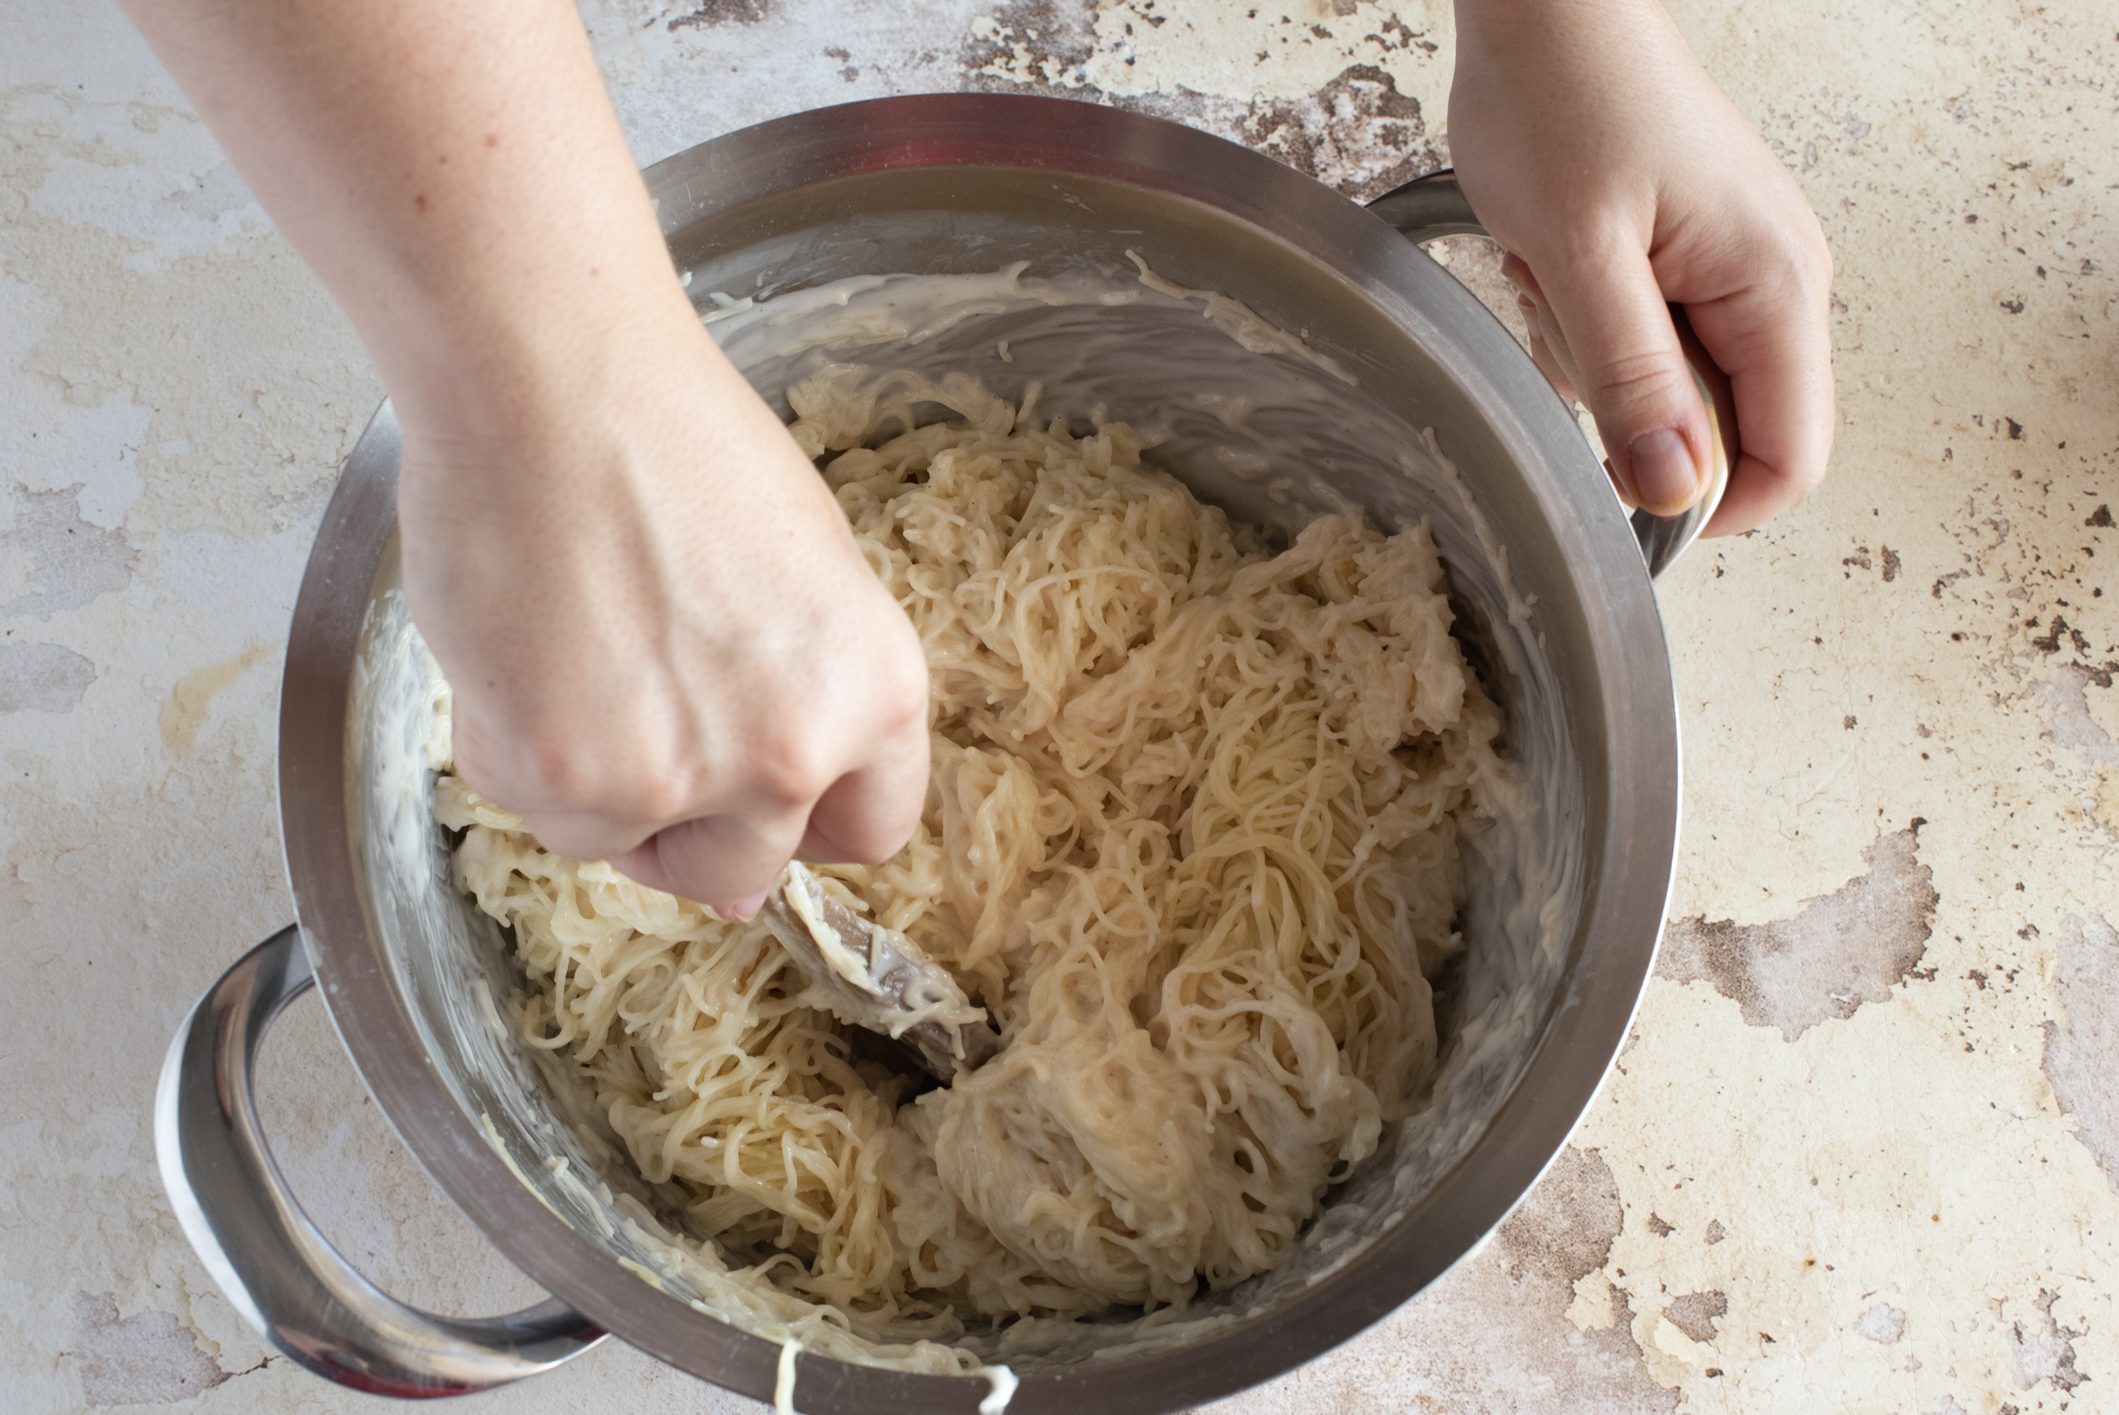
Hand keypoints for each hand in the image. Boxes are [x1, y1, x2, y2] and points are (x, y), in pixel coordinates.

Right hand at [399, 299, 930, 917]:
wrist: (550, 381)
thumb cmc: (675, 443)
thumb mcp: (805, 573)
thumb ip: (806, 700)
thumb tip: (763, 850)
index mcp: (878, 695)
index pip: (868, 832)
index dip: (803, 816)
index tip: (757, 792)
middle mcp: (792, 755)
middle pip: (741, 871)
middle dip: (689, 821)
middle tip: (639, 719)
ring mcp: (675, 778)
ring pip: (621, 844)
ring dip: (592, 780)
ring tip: (575, 650)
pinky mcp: (561, 778)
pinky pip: (532, 807)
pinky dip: (513, 745)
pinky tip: (522, 645)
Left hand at [1448, 0, 1834, 532]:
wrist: (1547, 13)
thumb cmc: (1564, 103)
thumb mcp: (1582, 254)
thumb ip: (1633, 378)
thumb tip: (1675, 489)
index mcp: (1778, 286)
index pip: (1789, 458)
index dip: (1710, 504)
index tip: (1622, 494)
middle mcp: (1777, 283)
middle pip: (1726, 430)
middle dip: (1635, 412)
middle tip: (1571, 326)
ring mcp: (1734, 271)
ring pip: (1672, 390)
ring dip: (1597, 362)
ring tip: (1558, 275)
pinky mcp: (1688, 261)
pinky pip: (1644, 344)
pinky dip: (1588, 327)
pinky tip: (1557, 265)